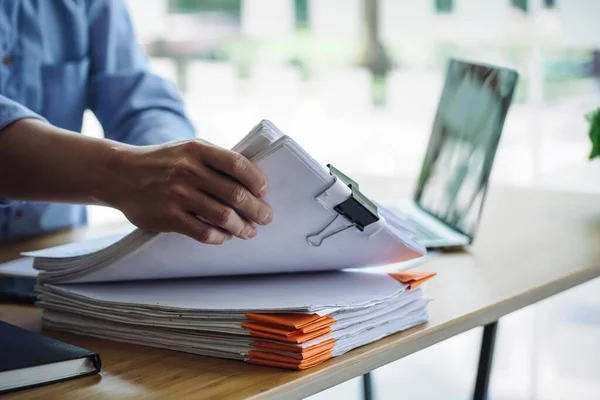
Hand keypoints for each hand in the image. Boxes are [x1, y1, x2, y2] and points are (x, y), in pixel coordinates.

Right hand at [104, 139, 271, 243]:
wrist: (120, 174)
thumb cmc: (163, 162)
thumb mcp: (187, 150)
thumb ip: (215, 161)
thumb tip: (251, 182)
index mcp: (197, 150)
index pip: (237, 164)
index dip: (256, 179)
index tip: (265, 191)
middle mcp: (188, 171)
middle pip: (235, 194)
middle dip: (257, 209)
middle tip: (266, 217)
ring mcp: (178, 195)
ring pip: (223, 216)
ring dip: (242, 227)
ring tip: (250, 231)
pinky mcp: (168, 217)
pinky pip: (204, 232)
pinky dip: (220, 237)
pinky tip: (226, 236)